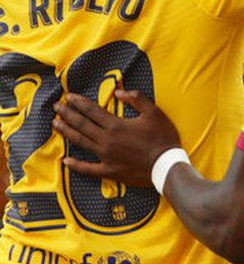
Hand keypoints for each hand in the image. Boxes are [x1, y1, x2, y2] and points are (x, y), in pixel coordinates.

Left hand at [53, 90, 181, 186]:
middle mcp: (106, 140)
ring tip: (56, 124)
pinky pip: (88, 168)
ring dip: (67, 132)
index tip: (68, 96)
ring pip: (81, 142)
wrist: (166, 165)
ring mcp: (105, 156)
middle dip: (67, 114)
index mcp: (116, 125)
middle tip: (56, 107)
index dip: (79, 102)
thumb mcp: (154, 112)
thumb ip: (136, 99)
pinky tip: (65, 161)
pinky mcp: (109, 170)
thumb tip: (118, 92)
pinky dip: (76, 165)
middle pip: (82, 124)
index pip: (92, 111)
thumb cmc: (163, 138)